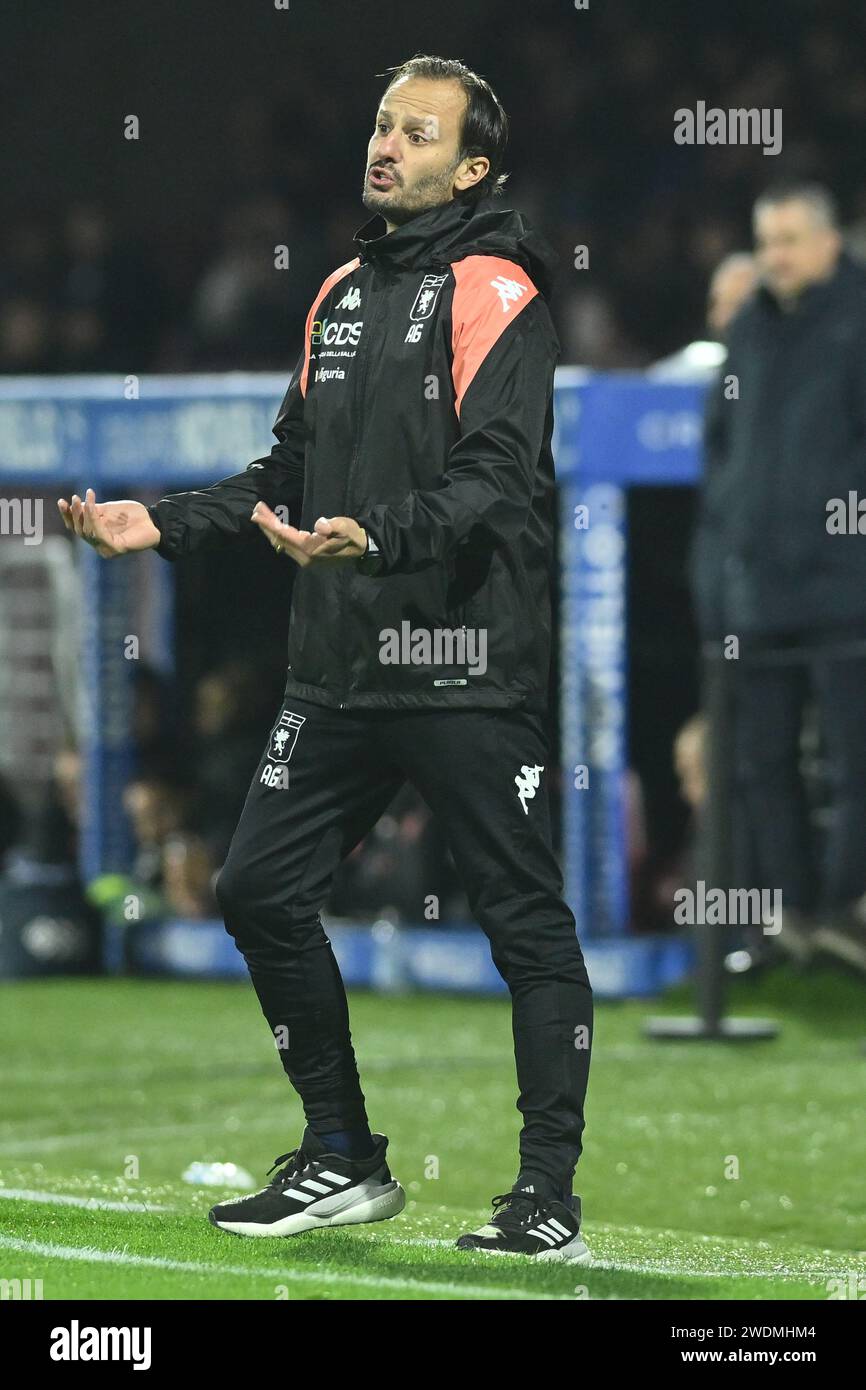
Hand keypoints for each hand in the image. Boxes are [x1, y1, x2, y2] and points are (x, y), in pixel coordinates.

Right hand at [57, 488, 160, 557]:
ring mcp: (107, 549)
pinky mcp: (116, 549)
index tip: (61, 501)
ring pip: (88, 532)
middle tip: (75, 498)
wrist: (155, 520)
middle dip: (75, 514)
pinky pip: (100, 533)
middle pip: (80, 530)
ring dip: (85, 514)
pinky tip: (93, 507)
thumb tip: (76, 506)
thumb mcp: (109, 510)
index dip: (68, 516)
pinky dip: (94, 519)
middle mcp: (100, 545)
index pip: (77, 528)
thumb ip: (93, 510)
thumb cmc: (134, 515)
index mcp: (97, 536)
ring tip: (87, 499)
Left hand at [251, 500, 366, 566]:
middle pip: (279, 540)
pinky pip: (287, 546)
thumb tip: (320, 525)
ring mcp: (305, 560)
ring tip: (261, 516)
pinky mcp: (307, 559)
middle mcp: (304, 558)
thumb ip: (333, 525)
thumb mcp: (346, 527)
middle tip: (256, 510)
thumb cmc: (354, 536)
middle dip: (266, 525)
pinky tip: (275, 528)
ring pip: (282, 544)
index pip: (284, 535)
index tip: (257, 512)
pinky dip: (279, 536)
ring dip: (271, 531)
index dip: (269, 523)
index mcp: (311, 549)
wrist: (363, 550)